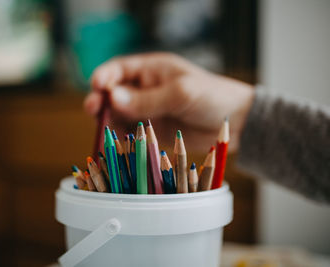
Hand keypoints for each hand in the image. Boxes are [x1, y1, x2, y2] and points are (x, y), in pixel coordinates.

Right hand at [84, 52, 253, 152]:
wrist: (235, 122)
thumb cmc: (212, 96)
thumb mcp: (180, 93)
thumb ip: (148, 98)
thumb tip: (113, 98)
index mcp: (152, 70)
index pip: (120, 70)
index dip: (105, 76)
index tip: (96, 86)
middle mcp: (146, 89)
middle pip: (114, 94)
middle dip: (102, 101)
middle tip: (93, 110)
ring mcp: (148, 111)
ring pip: (120, 116)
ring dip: (109, 122)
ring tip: (104, 130)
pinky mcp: (154, 131)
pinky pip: (132, 134)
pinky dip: (123, 138)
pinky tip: (118, 143)